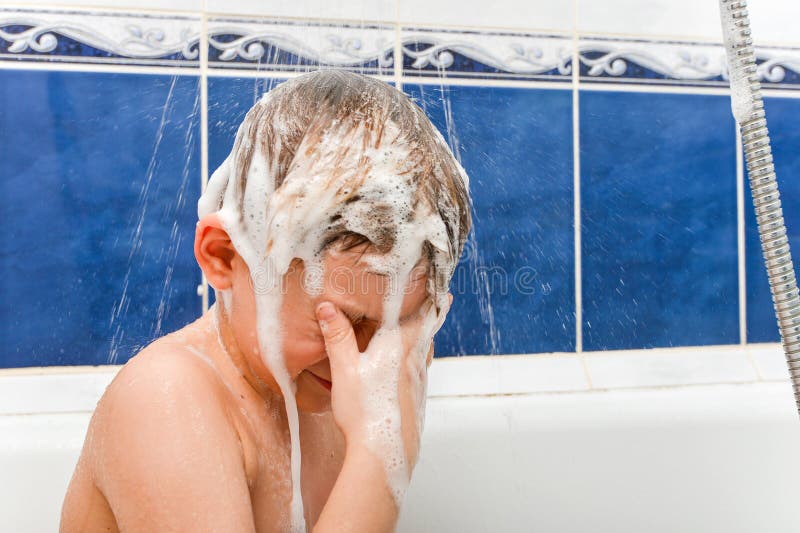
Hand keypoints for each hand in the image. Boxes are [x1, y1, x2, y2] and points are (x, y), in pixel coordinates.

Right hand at [315, 297, 448, 470]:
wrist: (381, 455)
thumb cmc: (364, 411)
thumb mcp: (344, 368)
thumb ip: (337, 336)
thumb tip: (327, 306)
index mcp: (402, 347)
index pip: (425, 316)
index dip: (435, 300)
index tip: (445, 288)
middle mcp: (416, 363)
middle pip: (429, 334)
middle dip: (432, 317)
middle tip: (440, 302)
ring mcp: (419, 384)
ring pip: (426, 354)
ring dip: (425, 340)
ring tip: (423, 332)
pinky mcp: (417, 403)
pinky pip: (420, 374)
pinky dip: (417, 363)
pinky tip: (407, 372)